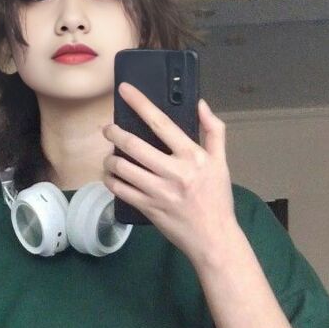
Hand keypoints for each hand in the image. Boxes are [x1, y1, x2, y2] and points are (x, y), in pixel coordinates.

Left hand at [102, 82, 237, 266]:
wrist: (213, 237)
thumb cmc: (216, 198)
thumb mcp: (221, 162)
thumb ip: (213, 131)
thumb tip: (200, 104)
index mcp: (192, 156)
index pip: (161, 122)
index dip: (140, 103)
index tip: (124, 90)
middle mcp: (174, 172)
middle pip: (134, 145)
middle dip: (114, 133)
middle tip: (108, 130)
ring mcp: (158, 192)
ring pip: (122, 168)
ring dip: (110, 159)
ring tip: (110, 156)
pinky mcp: (147, 208)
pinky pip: (120, 190)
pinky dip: (110, 181)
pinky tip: (111, 176)